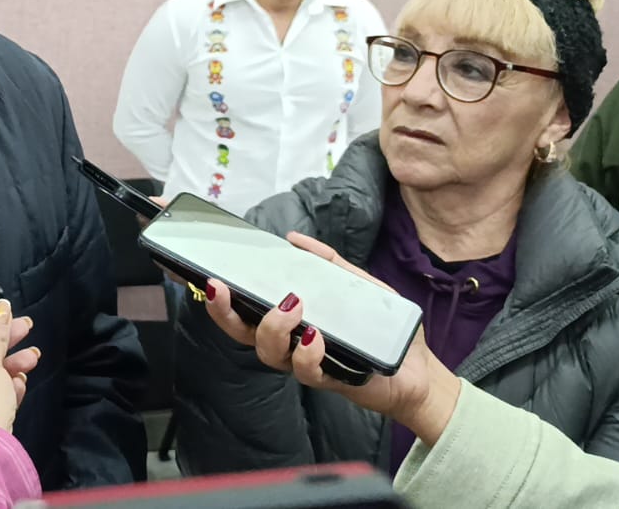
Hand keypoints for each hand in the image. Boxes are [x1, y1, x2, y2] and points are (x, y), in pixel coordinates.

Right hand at [200, 233, 460, 444]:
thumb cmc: (382, 329)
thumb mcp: (357, 284)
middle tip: (220, 288)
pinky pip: (306, 371)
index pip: (242, 307)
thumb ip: (327, 262)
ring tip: (292, 307)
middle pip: (241, 332)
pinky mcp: (330, 380)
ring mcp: (306, 363)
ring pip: (268, 352)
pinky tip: (315, 337)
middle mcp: (289, 342)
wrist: (419, 371)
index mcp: (289, 319)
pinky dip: (307, 353)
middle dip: (223, 311)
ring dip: (272, 327)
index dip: (215, 293)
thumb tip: (293, 238)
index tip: (200, 272)